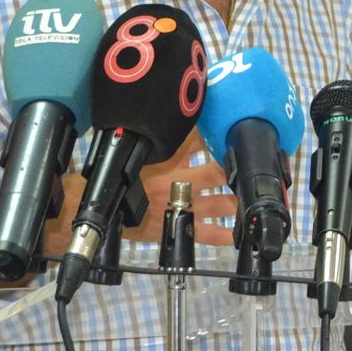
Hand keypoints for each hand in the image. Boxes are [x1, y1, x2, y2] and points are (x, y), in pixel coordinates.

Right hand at [41, 132, 236, 253]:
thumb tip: (187, 115)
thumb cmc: (117, 177)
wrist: (95, 207)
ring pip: (214, 204)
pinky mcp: (173, 228)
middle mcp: (174, 184)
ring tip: (254, 197)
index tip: (239, 131)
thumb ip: (165, 138)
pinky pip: (202, 234)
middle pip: (212, 175)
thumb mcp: (139, 152)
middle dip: (234, 172)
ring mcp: (176, 207)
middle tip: (256, 167)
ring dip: (234, 201)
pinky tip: (239, 234)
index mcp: (164, 162)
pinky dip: (222, 235)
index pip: (195, 144)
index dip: (218, 138)